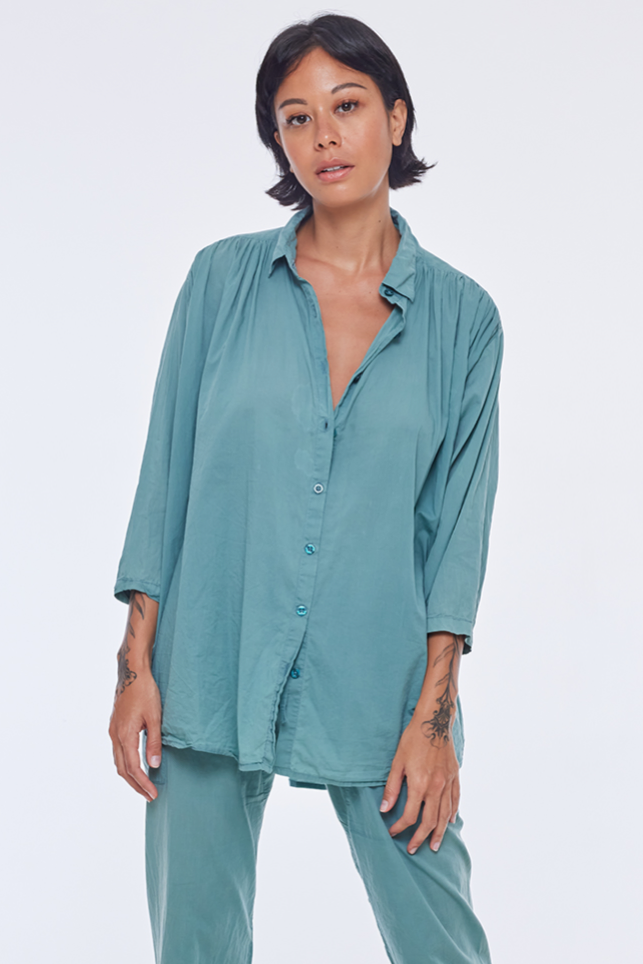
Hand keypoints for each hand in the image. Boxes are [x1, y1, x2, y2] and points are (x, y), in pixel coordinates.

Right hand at [108, 665, 162, 801]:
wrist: (132, 672)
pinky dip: (126, 764)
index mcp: (124, 735)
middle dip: (136, 785)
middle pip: (122, 769)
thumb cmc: (145, 691)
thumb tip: (154, 766)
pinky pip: (118, 752)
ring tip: (144, 785)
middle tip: (149, 796)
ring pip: (118, 761)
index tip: (153, 794)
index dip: (143, 783)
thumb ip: (154, 742)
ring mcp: (113, 731)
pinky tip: (136, 766)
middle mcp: (115, 735)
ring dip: (130, 776)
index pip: (133, 767)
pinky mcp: (115, 727)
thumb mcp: (155, 717)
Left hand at [379, 712, 459, 854]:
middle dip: (420, 837)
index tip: (393, 832)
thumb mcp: (397, 762)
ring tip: (434, 845)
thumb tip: (384, 809)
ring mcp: (447, 782)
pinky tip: (449, 822)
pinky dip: (452, 813)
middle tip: (413, 848)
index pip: (410, 815)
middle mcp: (436, 787)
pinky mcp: (455, 776)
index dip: (400, 827)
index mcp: (420, 784)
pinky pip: (455, 799)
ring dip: (439, 832)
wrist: (433, 721)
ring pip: (445, 815)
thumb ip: (392, 787)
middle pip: (429, 821)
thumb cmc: (412, 739)